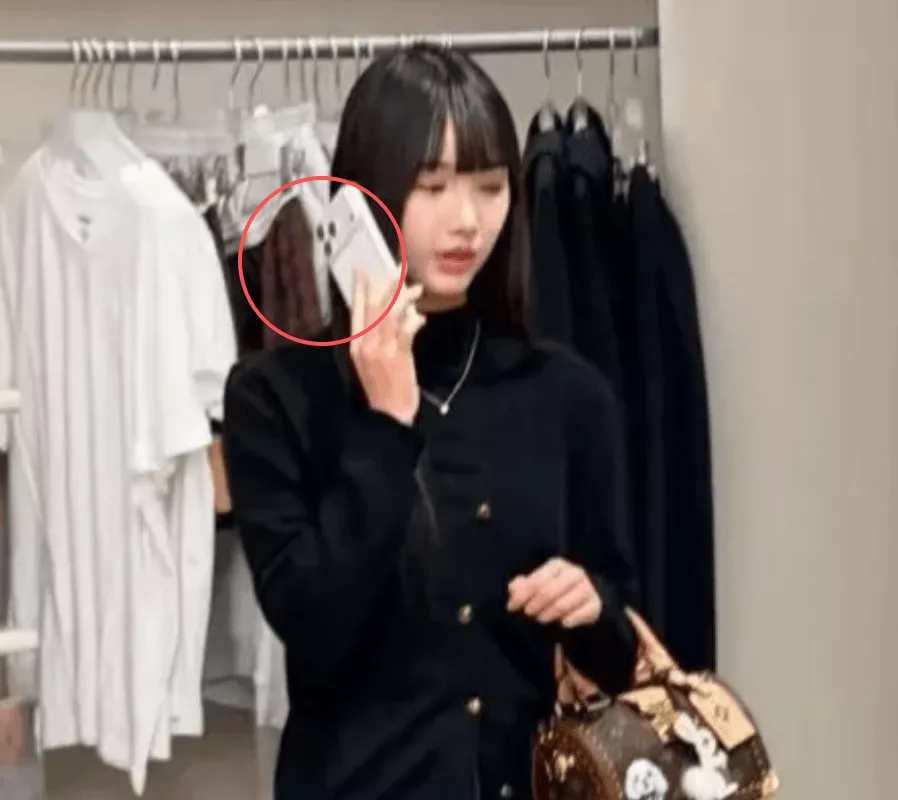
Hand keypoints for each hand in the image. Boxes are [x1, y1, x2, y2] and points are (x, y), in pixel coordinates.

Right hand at [349, 268, 425, 426]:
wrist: (389, 415)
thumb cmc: (385, 390)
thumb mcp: (376, 362)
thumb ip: (386, 338)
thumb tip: (404, 313)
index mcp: (356, 345)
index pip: (357, 310)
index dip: (360, 288)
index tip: (362, 268)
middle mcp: (366, 345)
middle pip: (375, 308)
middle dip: (387, 286)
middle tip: (399, 269)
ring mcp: (381, 350)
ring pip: (390, 315)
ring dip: (404, 299)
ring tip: (416, 288)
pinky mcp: (398, 357)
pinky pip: (405, 331)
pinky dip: (414, 321)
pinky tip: (421, 317)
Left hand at [507, 557, 601, 628]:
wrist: (586, 598)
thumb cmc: (556, 589)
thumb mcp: (539, 584)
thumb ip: (523, 585)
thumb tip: (513, 588)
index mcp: (557, 565)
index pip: (536, 580)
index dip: (522, 595)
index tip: (512, 607)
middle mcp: (574, 573)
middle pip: (548, 592)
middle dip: (534, 605)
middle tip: (528, 614)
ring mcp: (586, 588)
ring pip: (563, 604)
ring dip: (548, 614)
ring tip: (541, 619)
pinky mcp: (596, 604)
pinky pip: (581, 614)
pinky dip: (569, 620)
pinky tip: (562, 624)